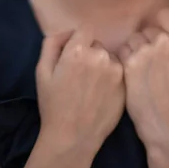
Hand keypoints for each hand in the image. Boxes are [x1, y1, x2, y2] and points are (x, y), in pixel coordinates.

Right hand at [36, 30, 124, 154]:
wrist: (73, 137)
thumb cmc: (53, 105)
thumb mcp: (42, 71)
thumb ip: (52, 44)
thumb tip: (67, 32)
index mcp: (78, 51)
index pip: (84, 30)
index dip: (78, 41)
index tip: (74, 55)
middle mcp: (101, 56)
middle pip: (97, 44)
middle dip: (89, 54)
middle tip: (80, 75)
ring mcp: (116, 70)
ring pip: (109, 58)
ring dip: (102, 65)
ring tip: (92, 86)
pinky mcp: (126, 84)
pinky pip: (119, 71)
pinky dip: (112, 77)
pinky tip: (102, 94)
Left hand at [117, 9, 168, 149]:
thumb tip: (165, 32)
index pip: (166, 16)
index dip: (159, 24)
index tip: (156, 35)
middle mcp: (166, 41)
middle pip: (147, 30)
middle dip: (145, 44)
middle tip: (148, 66)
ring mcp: (147, 51)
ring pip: (132, 41)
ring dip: (132, 53)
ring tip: (139, 74)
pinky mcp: (130, 64)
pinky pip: (121, 53)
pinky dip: (122, 63)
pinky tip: (130, 79)